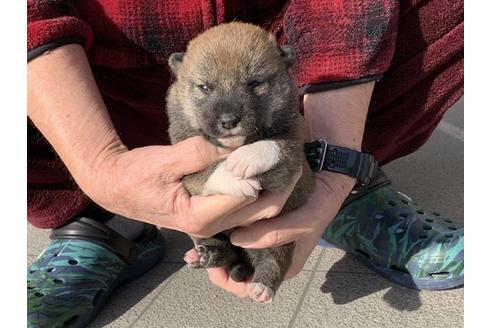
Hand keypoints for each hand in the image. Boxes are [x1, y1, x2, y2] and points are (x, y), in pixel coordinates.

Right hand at [86, 136, 266, 235]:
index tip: (273, 146)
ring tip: (273, 157)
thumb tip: (235, 142)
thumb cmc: (136, 174)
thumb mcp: (166, 160)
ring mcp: (211, 225)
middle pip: (259, 209)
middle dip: (275, 183)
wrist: (116, 186)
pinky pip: (242, 207)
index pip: (247, 195)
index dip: (262, 171)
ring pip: (255, 211)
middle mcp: (210, 226)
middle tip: (284, 153)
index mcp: (200, 216)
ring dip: (268, 187)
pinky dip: (254, 190)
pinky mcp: (210, 217)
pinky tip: (256, 169)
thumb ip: (200, 152)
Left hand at [206, 171, 354, 296]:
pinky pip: (231, 228)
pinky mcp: (252, 220)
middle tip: (197, 253)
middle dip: (216, 262)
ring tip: (198, 239)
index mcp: (280, 266)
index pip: (249, 287)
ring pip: (230, 249)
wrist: (325, 176)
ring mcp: (258, 237)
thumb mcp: (303, 222)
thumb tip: (237, 239)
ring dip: (214, 245)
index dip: (230, 281)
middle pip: (235, 268)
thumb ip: (274, 234)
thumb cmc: (318, 204)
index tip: (214, 268)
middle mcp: (266, 255)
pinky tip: (207, 222)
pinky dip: (219, 227)